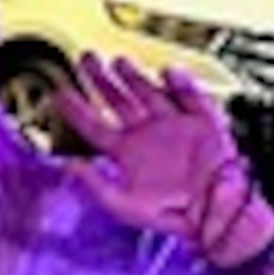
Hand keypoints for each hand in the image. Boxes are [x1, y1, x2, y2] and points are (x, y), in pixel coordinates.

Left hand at [50, 52, 250, 246]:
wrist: (214, 214)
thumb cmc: (171, 215)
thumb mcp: (124, 206)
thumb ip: (95, 185)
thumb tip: (70, 166)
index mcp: (126, 153)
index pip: (93, 125)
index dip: (75, 108)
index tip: (58, 93)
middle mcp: (147, 135)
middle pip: (118, 101)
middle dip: (101, 80)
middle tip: (86, 60)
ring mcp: (173, 125)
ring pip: (150, 93)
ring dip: (135, 77)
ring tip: (119, 62)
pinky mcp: (203, 122)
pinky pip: (192, 98)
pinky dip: (182, 85)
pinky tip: (168, 73)